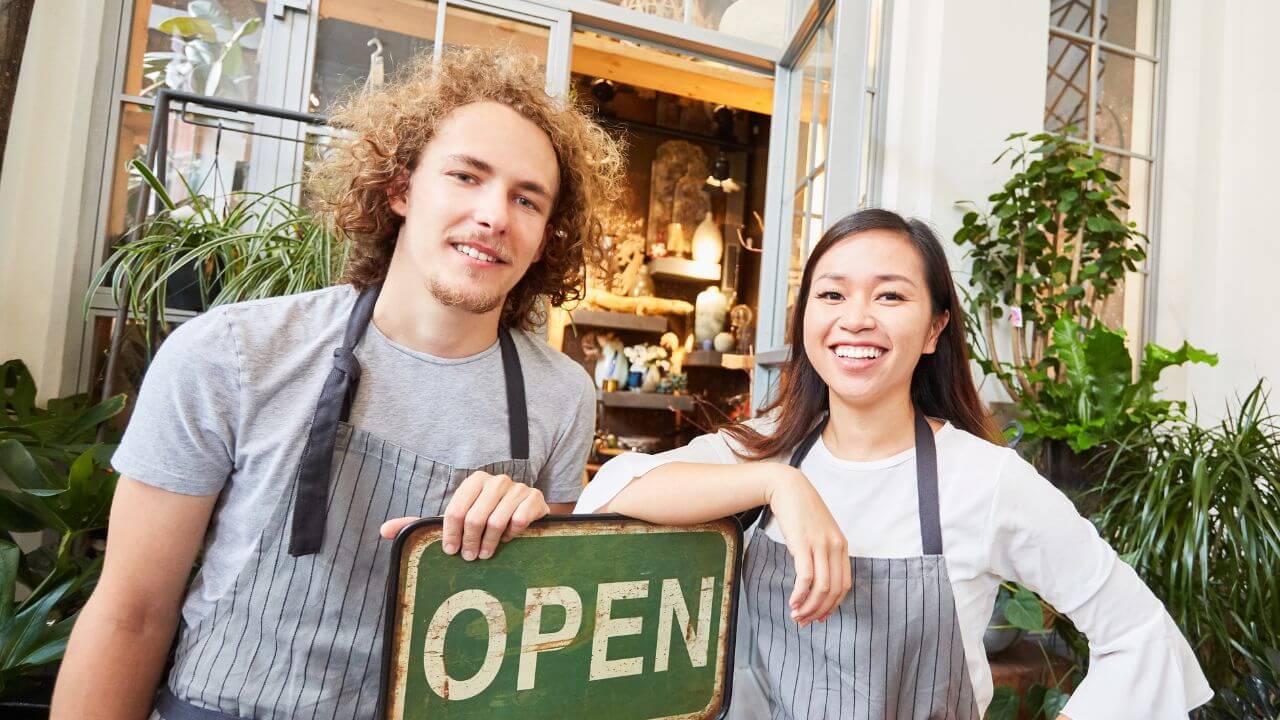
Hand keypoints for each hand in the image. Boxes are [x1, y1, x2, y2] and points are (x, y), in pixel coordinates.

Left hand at [378, 471, 548, 560]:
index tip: (451, 552)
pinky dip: (513, 534)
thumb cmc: (484, 518)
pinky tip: (509, 539)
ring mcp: (517, 488)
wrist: (525, 513)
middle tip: (470, 558)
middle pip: (476, 518)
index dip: (451, 535)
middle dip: (471, 543)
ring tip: (487, 554)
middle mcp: (496, 480)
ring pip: (498, 521)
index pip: (456, 511)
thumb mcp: (454, 519)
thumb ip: (420, 524)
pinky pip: (520, 520)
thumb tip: (384, 531)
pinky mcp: (535, 498)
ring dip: (491, 543)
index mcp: (473, 482)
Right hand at [764, 466, 850, 625]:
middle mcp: (835, 547)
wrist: (788, 487)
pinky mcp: (803, 544)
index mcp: (842, 546)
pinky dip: (799, 595)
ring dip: (808, 606)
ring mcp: (820, 545)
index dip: (833, 605)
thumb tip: (815, 578)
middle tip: (805, 622)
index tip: (819, 616)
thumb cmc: (801, 511)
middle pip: (834, 590)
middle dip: (819, 611)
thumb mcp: (819, 532)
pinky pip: (806, 577)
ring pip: (821, 588)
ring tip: (796, 615)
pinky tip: (792, 602)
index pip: (844, 585)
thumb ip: (823, 552)